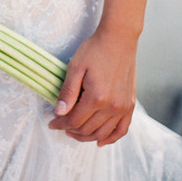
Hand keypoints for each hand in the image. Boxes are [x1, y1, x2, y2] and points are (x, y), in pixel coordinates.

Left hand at [48, 28, 136, 145]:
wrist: (118, 39)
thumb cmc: (94, 49)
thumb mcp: (75, 67)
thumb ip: (68, 92)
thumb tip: (59, 113)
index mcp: (96, 97)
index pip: (74, 120)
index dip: (60, 123)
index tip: (51, 122)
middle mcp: (112, 106)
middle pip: (88, 129)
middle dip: (71, 130)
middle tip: (60, 125)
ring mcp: (123, 107)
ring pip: (103, 133)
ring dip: (87, 136)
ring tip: (74, 132)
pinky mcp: (130, 105)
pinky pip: (122, 129)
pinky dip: (111, 138)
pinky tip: (100, 141)